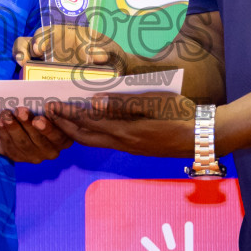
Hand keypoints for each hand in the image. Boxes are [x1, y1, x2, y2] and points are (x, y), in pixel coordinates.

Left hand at [0, 105, 72, 162]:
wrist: (21, 124)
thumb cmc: (38, 112)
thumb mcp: (46, 109)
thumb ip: (46, 106)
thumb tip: (40, 95)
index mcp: (64, 139)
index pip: (60, 135)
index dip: (53, 123)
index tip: (47, 108)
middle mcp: (52, 151)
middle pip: (40, 139)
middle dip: (28, 124)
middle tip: (21, 111)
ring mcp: (34, 156)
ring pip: (23, 143)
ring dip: (14, 128)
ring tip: (7, 116)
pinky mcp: (18, 156)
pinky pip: (10, 146)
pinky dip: (4, 133)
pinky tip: (0, 122)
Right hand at [15, 25, 131, 72]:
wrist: (114, 73)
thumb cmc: (112, 57)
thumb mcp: (113, 52)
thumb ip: (107, 50)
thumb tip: (97, 54)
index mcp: (65, 35)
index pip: (45, 32)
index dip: (39, 39)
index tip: (39, 49)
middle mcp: (52, 47)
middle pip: (28, 44)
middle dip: (22, 50)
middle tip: (24, 60)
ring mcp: (48, 63)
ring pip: (26, 60)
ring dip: (21, 65)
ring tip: (22, 75)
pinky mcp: (49, 78)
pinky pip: (34, 79)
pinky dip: (29, 83)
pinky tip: (30, 90)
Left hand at [44, 92, 195, 157]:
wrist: (201, 138)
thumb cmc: (180, 114)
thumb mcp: (152, 102)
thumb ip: (123, 102)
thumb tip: (94, 102)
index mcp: (125, 130)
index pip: (88, 122)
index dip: (67, 114)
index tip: (51, 105)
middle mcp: (123, 143)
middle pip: (85, 137)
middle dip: (64, 126)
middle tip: (49, 114)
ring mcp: (130, 148)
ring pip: (95, 141)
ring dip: (77, 131)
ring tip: (64, 120)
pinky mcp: (136, 149)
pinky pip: (106, 142)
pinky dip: (92, 134)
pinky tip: (92, 125)